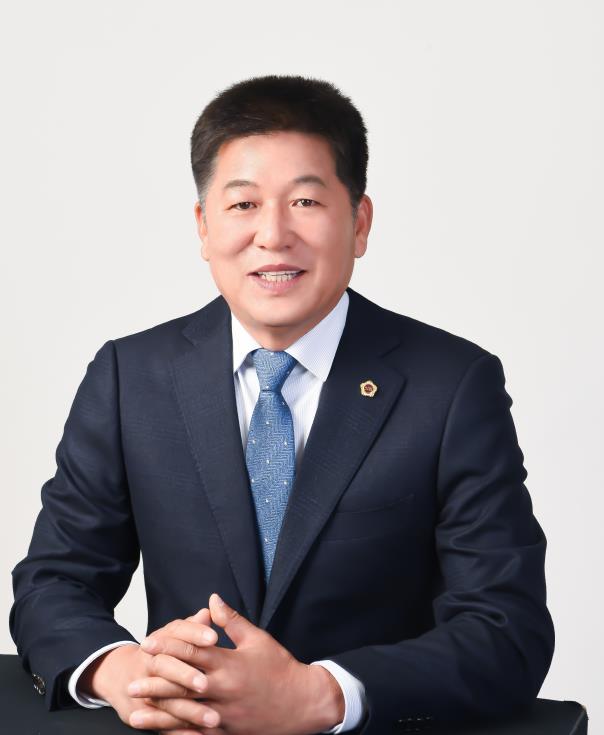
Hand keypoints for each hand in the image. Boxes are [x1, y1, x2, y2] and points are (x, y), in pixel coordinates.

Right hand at [79, 608, 220, 731]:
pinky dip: (180, 731)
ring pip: (164, 699)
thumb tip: (209, 611)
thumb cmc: (161, 652)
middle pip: (165, 666)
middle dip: (185, 675)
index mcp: (160, 639)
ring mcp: (143, 688)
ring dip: (188, 710)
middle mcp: (149, 661)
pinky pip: (162, 723)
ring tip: (213, 719)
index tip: (214, 638)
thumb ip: (193, 626)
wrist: (123, 676)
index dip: (195, 634)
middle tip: (205, 684)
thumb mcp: (174, 635)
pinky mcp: (143, 713)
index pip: (176, 632)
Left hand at [131, 593, 344, 734]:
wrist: (302, 703)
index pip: (192, 652)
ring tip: (135, 711)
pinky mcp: (227, 732)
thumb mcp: (257, 639)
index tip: (148, 643)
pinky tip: (161, 733)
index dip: (168, 646)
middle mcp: (223, 690)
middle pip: (182, 685)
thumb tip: (212, 599)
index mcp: (229, 664)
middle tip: (133, 681)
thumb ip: (232, 620)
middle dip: (155, 683)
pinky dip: (177, 734)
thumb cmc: (279, 668)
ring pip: (185, 714)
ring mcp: (224, 715)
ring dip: (159, 713)